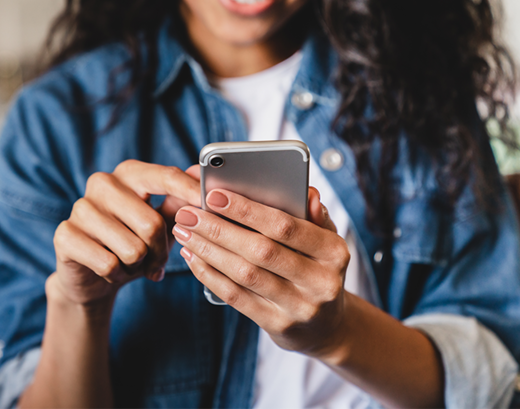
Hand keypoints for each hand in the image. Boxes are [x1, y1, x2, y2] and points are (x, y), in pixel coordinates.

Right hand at [50, 160, 202, 308]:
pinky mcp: (65, 235)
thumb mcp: (161, 224)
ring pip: (132, 248)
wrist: (92, 276)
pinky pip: (108, 264)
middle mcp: (102, 183)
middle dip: (160, 252)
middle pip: (152, 223)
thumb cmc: (132, 243)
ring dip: (138, 266)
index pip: (165, 176)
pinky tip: (111, 271)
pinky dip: (117, 275)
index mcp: (129, 173)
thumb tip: (201, 177)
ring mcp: (80, 207)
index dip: (189, 191)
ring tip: (130, 264)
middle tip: (155, 262)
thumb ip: (179, 202)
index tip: (210, 202)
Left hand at [174, 186, 352, 355]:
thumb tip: (307, 192)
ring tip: (184, 232)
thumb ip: (314, 216)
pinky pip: (237, 297)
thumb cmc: (318, 270)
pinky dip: (210, 275)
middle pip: (261, 251)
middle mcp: (321, 282)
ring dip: (209, 251)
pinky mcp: (278, 325)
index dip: (248, 210)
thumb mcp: (326, 242)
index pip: (287, 227)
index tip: (214, 195)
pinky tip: (193, 258)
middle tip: (188, 214)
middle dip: (219, 229)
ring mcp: (300, 307)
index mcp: (334, 252)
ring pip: (245, 275)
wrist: (326, 327)